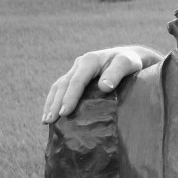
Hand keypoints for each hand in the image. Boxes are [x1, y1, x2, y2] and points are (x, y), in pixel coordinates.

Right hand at [42, 46, 162, 123]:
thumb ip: (116, 73)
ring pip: (59, 86)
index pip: (76, 81)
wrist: (131, 56)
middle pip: (63, 84)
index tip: (64, 113)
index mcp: (90, 61)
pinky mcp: (77, 76)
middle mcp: (80, 64)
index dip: (69, 97)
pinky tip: (51, 113)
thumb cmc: (130, 62)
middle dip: (55, 103)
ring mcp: (77, 70)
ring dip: (51, 102)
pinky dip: (54, 100)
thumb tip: (103, 87)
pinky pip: (62, 88)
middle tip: (49, 121)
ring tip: (46, 120)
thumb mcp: (127, 64)